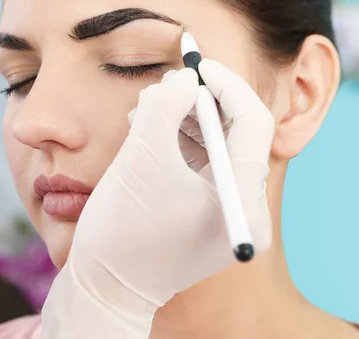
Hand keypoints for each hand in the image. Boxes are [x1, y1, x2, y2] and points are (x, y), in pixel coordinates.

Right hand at [41, 60, 273, 337]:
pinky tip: (151, 129)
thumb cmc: (119, 234)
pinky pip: (207, 164)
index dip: (226, 85)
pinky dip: (182, 140)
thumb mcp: (140, 160)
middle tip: (171, 84)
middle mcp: (248, 210)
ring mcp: (232, 214)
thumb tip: (185, 79)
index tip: (196, 66)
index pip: (254, 122)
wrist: (104, 292)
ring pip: (221, 145)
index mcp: (243, 201)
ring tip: (149, 109)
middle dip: (203, 101)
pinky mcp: (213, 214)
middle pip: (240, 133)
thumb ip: (163, 107)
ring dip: (188, 118)